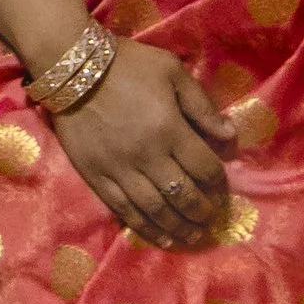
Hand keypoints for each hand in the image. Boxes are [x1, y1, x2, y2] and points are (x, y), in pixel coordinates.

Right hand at [49, 42, 238, 247]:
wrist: (74, 67)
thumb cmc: (129, 66)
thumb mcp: (172, 71)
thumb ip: (202, 106)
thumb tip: (229, 135)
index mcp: (170, 129)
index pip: (203, 167)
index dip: (218, 183)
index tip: (222, 191)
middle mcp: (148, 156)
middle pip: (183, 195)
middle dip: (202, 211)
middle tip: (211, 219)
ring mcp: (120, 171)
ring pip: (156, 210)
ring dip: (178, 227)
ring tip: (192, 236)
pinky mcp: (97, 178)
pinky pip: (125, 211)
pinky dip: (146, 229)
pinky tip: (162, 238)